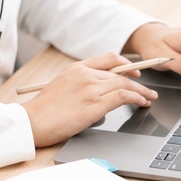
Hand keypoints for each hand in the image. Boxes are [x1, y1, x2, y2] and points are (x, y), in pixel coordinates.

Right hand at [21, 53, 157, 147]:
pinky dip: (136, 97)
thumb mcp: (61, 86)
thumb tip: (100, 90)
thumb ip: (80, 83)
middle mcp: (85, 74)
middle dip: (137, 81)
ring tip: (148, 98)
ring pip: (124, 84)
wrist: (31, 122)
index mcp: (76, 68)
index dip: (125, 64)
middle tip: (147, 89)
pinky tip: (141, 102)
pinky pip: (122, 96)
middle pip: (119, 73)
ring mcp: (90, 89)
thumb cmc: (43, 110)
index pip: (108, 58)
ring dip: (140, 91)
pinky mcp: (94, 105)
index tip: (134, 71)